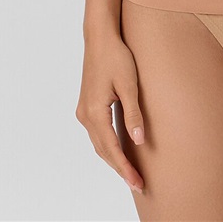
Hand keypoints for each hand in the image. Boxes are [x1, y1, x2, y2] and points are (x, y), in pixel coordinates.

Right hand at [75, 32, 145, 194]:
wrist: (100, 38)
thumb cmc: (116, 56)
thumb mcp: (129, 84)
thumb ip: (133, 113)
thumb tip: (139, 140)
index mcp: (94, 112)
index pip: (111, 149)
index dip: (125, 168)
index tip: (137, 183)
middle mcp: (85, 115)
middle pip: (103, 151)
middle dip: (120, 168)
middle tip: (138, 183)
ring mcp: (83, 111)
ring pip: (99, 144)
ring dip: (113, 159)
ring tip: (130, 172)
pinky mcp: (87, 105)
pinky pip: (97, 133)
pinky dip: (108, 146)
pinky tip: (119, 150)